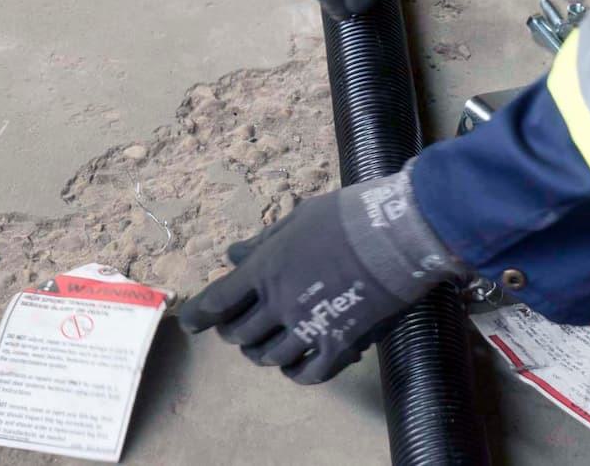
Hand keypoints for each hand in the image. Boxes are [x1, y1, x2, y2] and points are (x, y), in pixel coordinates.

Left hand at [180, 169, 466, 383]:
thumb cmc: (347, 216)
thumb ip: (264, 242)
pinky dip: (296, 372)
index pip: (218, 302)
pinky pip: (306, 373)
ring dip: (264, 352)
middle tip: (239, 328)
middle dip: (234, 333)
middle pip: (240, 334)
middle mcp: (279, 302)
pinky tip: (297, 363)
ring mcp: (308, 327)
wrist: (397, 233)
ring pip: (269, 357)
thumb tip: (233, 254)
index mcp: (265, 268)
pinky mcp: (339, 344)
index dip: (199, 317)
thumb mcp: (298, 219)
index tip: (192, 324)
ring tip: (268, 346)